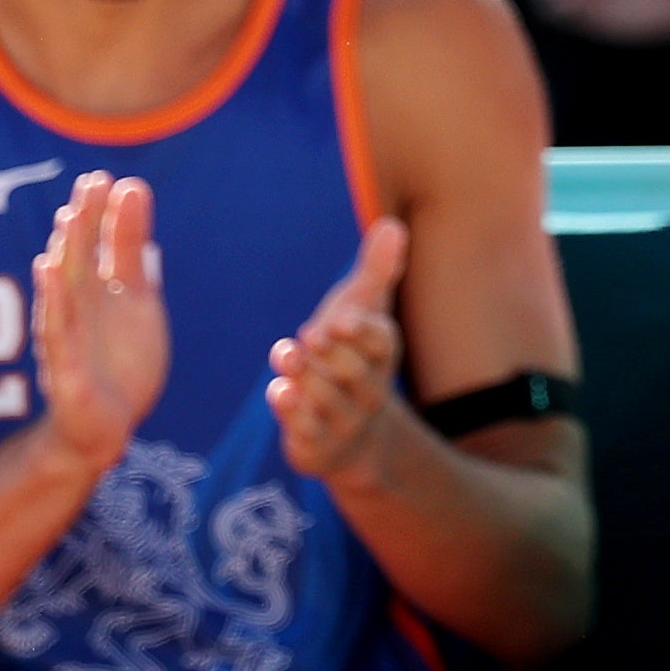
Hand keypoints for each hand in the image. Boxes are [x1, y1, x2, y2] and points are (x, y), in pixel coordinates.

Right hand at [28, 172, 169, 468]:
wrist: (105, 428)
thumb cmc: (117, 358)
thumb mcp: (135, 295)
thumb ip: (130, 246)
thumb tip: (131, 185)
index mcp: (95, 292)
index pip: (93, 248)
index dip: (96, 215)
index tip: (102, 177)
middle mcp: (77, 312)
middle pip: (76, 265)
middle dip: (82, 227)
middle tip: (88, 186)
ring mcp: (69, 343)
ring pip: (64, 299)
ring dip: (64, 263)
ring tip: (66, 225)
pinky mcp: (66, 376)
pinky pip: (59, 341)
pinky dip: (55, 313)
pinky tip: (49, 284)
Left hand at [269, 215, 415, 484]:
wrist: (347, 435)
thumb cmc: (351, 357)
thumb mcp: (361, 311)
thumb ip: (375, 270)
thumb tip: (391, 224)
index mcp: (382, 355)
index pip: (382, 343)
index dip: (360, 333)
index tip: (336, 321)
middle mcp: (370, 391)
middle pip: (354, 371)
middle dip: (329, 353)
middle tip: (309, 336)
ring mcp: (345, 422)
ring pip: (326, 399)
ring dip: (303, 375)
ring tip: (284, 355)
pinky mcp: (318, 446)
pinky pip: (307, 431)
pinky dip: (291, 410)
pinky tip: (277, 389)